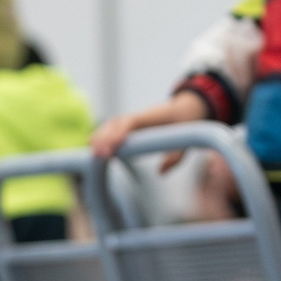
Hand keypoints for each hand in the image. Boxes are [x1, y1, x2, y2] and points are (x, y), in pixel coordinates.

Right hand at [92, 90, 209, 160]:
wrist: (185, 108)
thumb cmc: (186, 124)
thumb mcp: (187, 141)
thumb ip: (176, 157)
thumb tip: (160, 172)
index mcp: (153, 116)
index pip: (131, 123)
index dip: (119, 134)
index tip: (111, 149)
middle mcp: (139, 116)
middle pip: (116, 124)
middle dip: (105, 138)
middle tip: (97, 156)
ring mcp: (132, 119)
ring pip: (111, 125)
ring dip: (101, 137)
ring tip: (93, 155)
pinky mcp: (129, 124)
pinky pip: (112, 128)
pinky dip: (102, 136)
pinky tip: (95, 149)